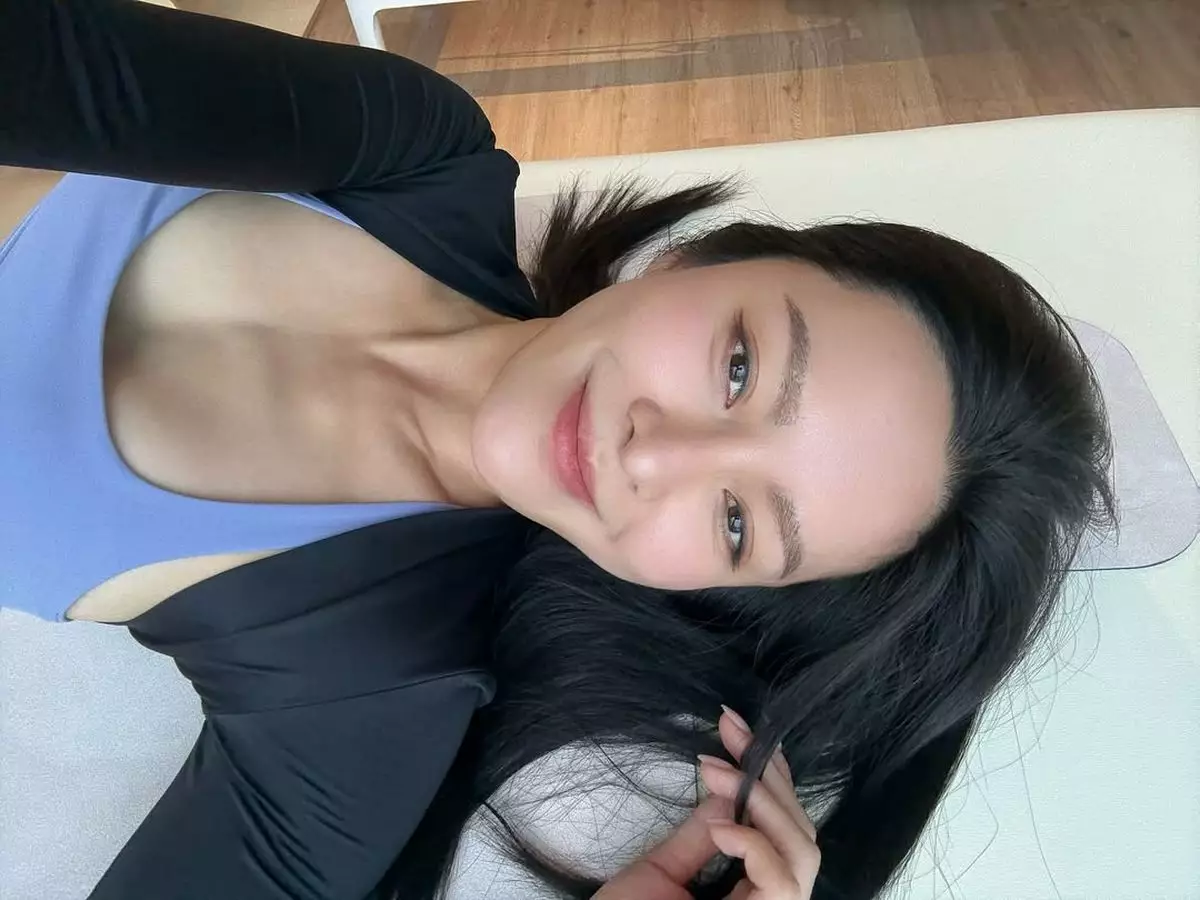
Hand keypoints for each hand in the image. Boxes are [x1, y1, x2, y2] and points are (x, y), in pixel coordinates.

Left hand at [592, 708, 819, 899]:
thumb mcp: (660, 873)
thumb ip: (701, 835)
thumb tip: (732, 791)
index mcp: (748, 896)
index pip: (781, 831)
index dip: (769, 775)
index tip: (734, 726)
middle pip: (804, 837)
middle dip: (773, 778)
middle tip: (729, 735)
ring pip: (805, 855)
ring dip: (767, 802)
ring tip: (718, 772)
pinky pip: (785, 885)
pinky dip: (758, 845)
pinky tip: (722, 825)